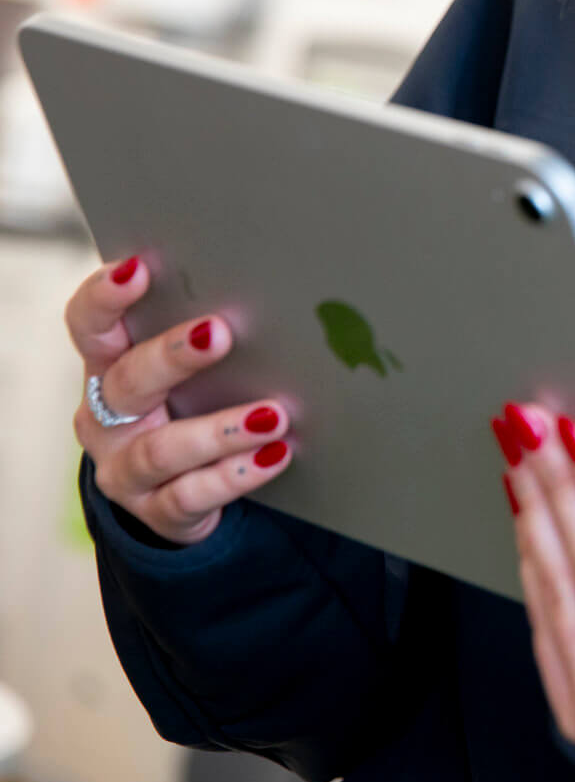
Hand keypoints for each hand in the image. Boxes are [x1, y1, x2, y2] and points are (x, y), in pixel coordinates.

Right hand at [66, 257, 294, 544]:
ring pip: (161, 449)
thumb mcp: (186, 369)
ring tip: (273, 415)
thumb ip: (206, 332)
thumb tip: (278, 288)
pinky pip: (190, 496)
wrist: (180, 488)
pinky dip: (236, 475)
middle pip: (128, 382)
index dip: (105, 298)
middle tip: (222, 332)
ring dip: (220, 429)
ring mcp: (124, 469)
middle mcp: (105, 418)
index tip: (139, 270)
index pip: (89, 326)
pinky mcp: (156, 512)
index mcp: (107, 367)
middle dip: (173, 356)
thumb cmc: (191, 403)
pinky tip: (274, 455)